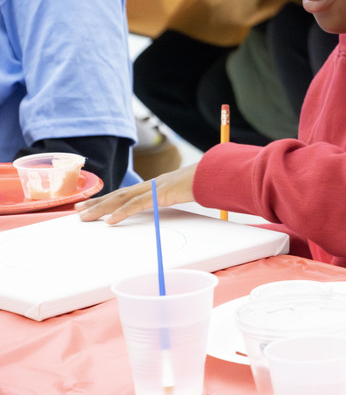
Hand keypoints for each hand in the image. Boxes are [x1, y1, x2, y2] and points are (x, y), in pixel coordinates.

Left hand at [76, 164, 197, 224]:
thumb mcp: (192, 192)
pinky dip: (122, 213)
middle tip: (79, 210)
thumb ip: (183, 197)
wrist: (218, 173)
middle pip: (120, 194)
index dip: (111, 198)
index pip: (129, 193)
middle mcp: (153, 184)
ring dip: (102, 208)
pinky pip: (138, 205)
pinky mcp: (161, 194)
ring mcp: (156, 188)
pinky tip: (110, 221)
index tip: (95, 204)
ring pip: (123, 198)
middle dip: (98, 202)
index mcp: (159, 185)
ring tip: (85, 216)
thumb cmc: (209, 182)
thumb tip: (183, 203)